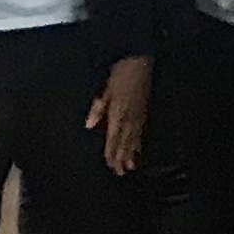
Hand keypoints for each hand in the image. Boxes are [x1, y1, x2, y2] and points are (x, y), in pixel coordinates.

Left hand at [88, 54, 152, 174]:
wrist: (141, 60)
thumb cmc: (121, 72)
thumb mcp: (105, 89)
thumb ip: (97, 108)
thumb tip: (89, 125)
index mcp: (118, 113)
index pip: (113, 138)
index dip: (111, 153)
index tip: (110, 166)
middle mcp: (129, 117)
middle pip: (125, 142)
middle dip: (122, 158)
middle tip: (120, 172)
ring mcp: (139, 114)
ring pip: (134, 139)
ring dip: (131, 153)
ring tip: (130, 166)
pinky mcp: (144, 110)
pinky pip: (141, 130)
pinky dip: (140, 141)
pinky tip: (139, 147)